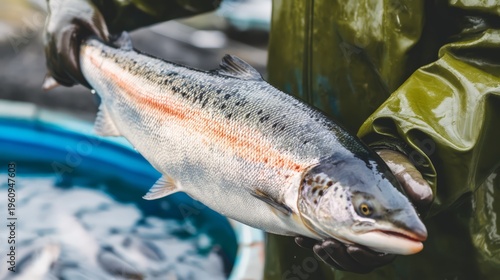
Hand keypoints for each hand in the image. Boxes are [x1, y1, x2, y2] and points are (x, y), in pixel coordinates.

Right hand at [44, 0, 108, 86]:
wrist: (69, 2)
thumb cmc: (85, 12)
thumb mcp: (96, 23)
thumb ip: (102, 40)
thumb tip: (112, 57)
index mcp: (62, 33)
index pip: (65, 59)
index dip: (76, 74)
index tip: (90, 83)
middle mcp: (50, 39)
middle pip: (57, 67)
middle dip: (72, 80)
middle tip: (89, 86)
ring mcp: (47, 44)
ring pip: (52, 68)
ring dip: (65, 79)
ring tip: (81, 82)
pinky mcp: (48, 48)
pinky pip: (51, 66)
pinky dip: (59, 76)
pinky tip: (71, 81)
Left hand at [295, 149, 431, 272]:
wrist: (376, 161)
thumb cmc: (393, 168)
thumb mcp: (403, 171)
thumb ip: (412, 183)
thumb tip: (424, 195)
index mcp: (392, 232)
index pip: (381, 255)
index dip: (366, 256)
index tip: (352, 247)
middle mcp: (374, 239)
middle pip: (359, 262)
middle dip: (342, 258)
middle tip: (327, 245)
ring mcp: (356, 236)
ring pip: (342, 258)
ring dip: (329, 255)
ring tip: (316, 244)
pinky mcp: (339, 230)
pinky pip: (327, 245)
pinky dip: (312, 245)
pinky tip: (300, 240)